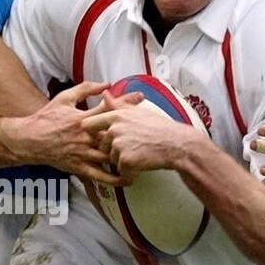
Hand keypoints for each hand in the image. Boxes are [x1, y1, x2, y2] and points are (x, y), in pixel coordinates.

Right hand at [10, 82, 139, 185]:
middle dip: (133, 129)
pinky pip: (100, 176)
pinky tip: (128, 178)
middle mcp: (85, 137)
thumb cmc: (46, 118)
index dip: (127, 102)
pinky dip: (115, 178)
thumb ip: (86, 89)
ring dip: (128, 155)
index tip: (141, 97)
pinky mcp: (79, 168)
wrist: (29, 140)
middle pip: (115, 133)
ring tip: (145, 153)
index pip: (109, 109)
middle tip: (149, 126)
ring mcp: (83, 154)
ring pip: (110, 156)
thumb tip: (106, 84)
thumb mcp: (64, 98)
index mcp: (83, 118)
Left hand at [82, 90, 199, 176]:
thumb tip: (104, 94)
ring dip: (123, 160)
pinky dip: (131, 170)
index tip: (99, 136)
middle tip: (132, 147)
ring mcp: (119, 145)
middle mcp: (115, 129)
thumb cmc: (160, 128)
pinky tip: (143, 162)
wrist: (176, 144)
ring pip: (111, 158)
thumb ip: (117, 104)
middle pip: (101, 145)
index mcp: (116, 116)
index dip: (92, 132)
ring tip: (140, 153)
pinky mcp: (125, 160)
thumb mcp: (137, 111)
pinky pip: (121, 170)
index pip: (88, 125)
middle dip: (112, 149)